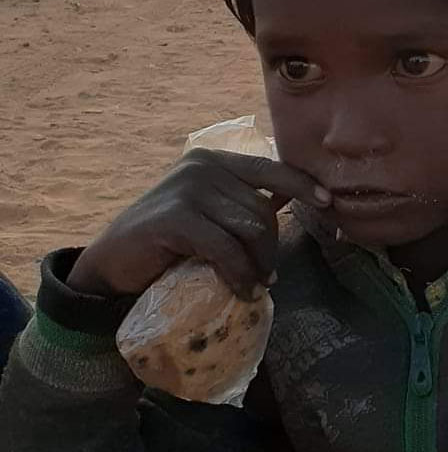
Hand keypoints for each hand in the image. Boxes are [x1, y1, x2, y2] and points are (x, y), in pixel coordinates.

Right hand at [68, 150, 330, 301]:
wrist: (114, 263)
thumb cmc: (166, 243)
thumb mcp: (208, 215)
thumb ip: (240, 204)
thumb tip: (290, 203)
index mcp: (213, 160)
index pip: (270, 168)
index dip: (303, 185)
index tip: (329, 204)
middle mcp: (202, 167)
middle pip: (263, 210)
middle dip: (270, 249)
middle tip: (266, 277)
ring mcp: (187, 189)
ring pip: (250, 229)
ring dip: (258, 265)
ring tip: (254, 285)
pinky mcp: (175, 217)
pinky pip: (226, 249)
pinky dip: (238, 274)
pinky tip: (241, 291)